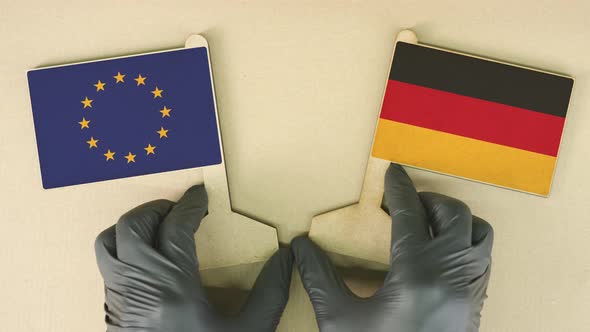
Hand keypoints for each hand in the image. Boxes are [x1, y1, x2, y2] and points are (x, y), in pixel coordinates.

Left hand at [95, 185, 292, 331]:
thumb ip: (269, 294)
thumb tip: (286, 259)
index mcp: (174, 285)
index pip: (175, 227)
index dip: (190, 204)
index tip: (201, 194)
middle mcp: (139, 286)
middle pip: (132, 227)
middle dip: (155, 209)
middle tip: (179, 209)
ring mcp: (120, 299)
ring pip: (108, 244)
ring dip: (132, 227)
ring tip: (158, 228)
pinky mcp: (112, 314)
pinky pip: (107, 268)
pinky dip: (123, 250)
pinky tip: (148, 262)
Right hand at [292, 164, 493, 331]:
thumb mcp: (340, 321)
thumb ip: (318, 278)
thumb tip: (299, 247)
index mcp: (417, 273)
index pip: (409, 214)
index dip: (398, 189)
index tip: (392, 172)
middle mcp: (452, 275)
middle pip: (454, 216)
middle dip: (430, 200)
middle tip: (405, 201)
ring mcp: (470, 291)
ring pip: (479, 236)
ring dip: (455, 220)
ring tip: (427, 223)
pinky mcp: (476, 306)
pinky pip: (482, 259)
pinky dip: (465, 243)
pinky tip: (440, 254)